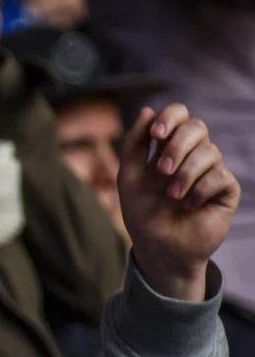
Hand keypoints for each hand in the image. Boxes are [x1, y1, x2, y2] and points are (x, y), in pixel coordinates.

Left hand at [118, 104, 239, 300]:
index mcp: (168, 146)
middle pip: (197, 126)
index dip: (170, 117)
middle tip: (161, 171)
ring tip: (171, 196)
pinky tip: (189, 206)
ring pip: (210, 151)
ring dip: (185, 174)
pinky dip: (199, 190)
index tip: (156, 134)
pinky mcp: (226, 189)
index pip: (179, 115)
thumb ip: (134, 144)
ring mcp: (211, 170)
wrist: (157, 247)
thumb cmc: (142, 212)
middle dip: (177, 145)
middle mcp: (192, 154)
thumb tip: (147, 110)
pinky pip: (220, 176)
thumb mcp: (129, 176)